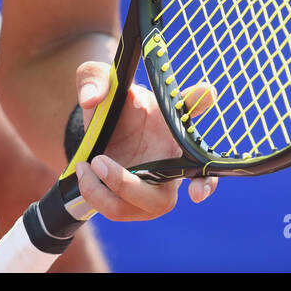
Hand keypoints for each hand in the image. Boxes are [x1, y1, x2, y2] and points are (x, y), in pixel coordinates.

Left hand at [71, 62, 218, 222]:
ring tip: (86, 165)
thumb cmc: (115, 101)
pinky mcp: (129, 204)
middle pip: (161, 200)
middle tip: (99, 160)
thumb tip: (91, 99)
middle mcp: (169, 172)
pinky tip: (84, 173)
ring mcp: (150, 192)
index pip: (203, 165)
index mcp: (176, 140)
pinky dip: (95, 195)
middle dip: (126, 186)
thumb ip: (98, 79)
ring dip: (104, 192)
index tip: (196, 193)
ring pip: (133, 209)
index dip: (206, 183)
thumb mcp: (104, 79)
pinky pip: (117, 211)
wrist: (100, 124)